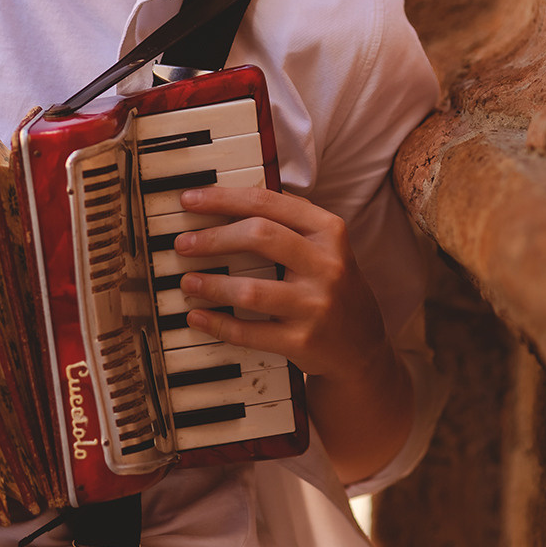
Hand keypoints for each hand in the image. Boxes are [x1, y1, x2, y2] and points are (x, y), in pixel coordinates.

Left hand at [174, 185, 385, 376]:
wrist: (363, 348)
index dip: (223, 198)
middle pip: (259, 236)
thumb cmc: (331, 287)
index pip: (268, 202)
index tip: (189, 200)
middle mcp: (327, 265)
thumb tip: (225, 199)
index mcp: (328, 231)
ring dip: (210, 284)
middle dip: (213, 238)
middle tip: (183, 243)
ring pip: (250, 290)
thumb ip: (287, 220)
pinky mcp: (303, 342)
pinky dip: (217, 324)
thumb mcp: (325, 246)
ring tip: (188, 282)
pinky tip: (198, 316)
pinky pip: (249, 332)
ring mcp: (316, 306)